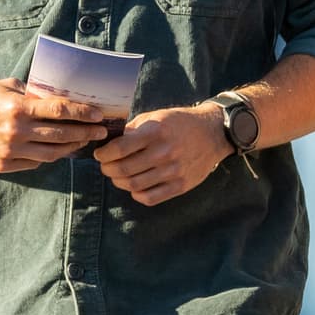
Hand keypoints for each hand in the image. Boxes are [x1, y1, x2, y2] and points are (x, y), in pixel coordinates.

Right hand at [0, 80, 115, 173]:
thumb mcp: (6, 87)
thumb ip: (32, 93)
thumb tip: (60, 96)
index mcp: (18, 108)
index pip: (60, 110)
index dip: (83, 113)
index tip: (99, 115)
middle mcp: (16, 131)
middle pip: (62, 134)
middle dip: (86, 132)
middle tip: (100, 131)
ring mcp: (10, 151)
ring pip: (52, 153)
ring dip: (72, 148)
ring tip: (83, 141)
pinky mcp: (4, 165)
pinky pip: (35, 163)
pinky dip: (49, 156)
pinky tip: (59, 150)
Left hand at [94, 103, 231, 206]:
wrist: (214, 133)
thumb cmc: (181, 122)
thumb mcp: (157, 116)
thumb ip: (134, 129)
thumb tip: (111, 142)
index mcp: (156, 132)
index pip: (119, 149)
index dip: (104, 154)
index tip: (100, 154)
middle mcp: (164, 153)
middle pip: (123, 169)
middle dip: (107, 169)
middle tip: (106, 165)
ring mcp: (173, 171)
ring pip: (133, 185)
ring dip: (119, 182)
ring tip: (118, 176)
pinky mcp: (181, 185)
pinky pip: (150, 198)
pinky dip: (136, 194)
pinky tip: (135, 186)